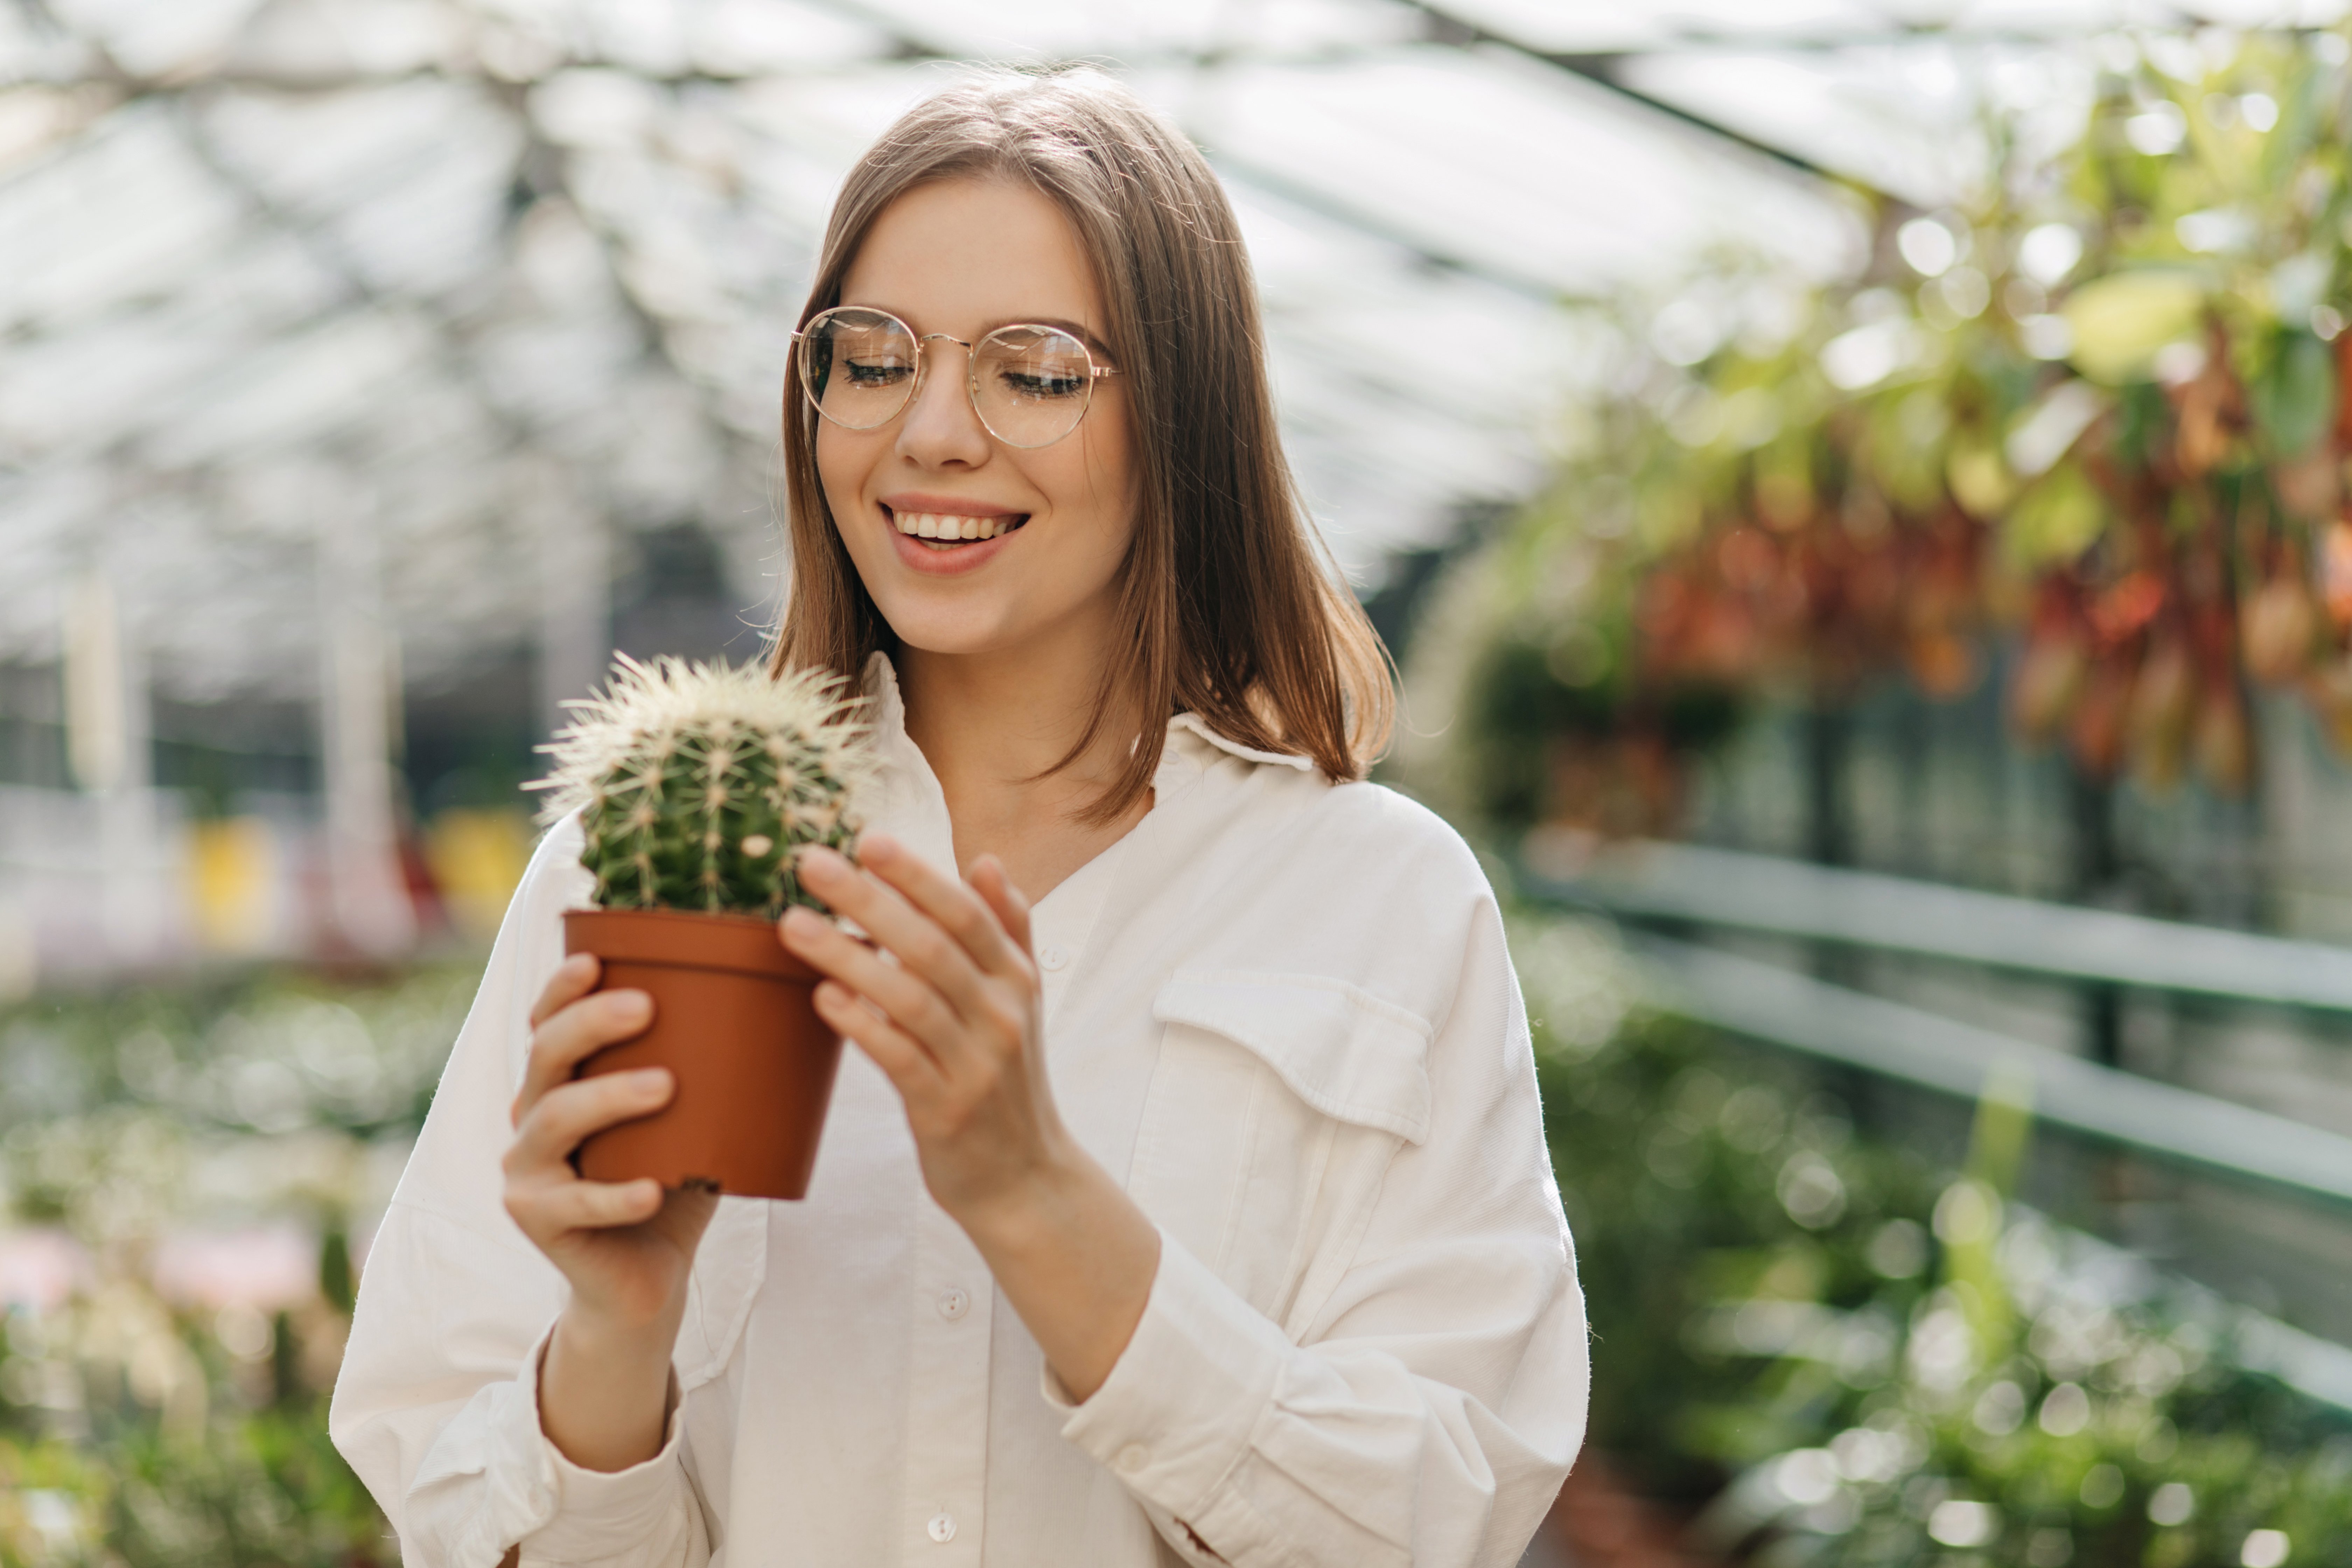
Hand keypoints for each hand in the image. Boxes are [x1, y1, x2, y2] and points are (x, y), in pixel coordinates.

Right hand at [504, 954, 717, 1468]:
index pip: (547, 1020)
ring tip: (664, 1086)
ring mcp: (527, 1172)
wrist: (646, 1278)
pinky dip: (615, 1196)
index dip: (563, 988)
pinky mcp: (538, 1223)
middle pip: (545, 1057)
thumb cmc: (672, 1179)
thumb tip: (795, 995)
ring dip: (608, 1098)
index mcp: (560, 1081)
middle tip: (644, 1005)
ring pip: (554, 1122)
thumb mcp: (689, 1117)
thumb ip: (713, 1068)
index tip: (596, 958)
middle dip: (589, 1025)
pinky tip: (652, 1188)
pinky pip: (576, 1205)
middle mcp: (531, 1117)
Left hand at [781, 835, 1061, 1221]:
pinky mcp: (945, 1110)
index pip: (965, 912)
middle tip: (810, 863)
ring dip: (847, 956)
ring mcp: (975, 1064)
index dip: (916, 874)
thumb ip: (1007, 927)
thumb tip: (984, 860)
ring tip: (791, 925)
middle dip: (869, 899)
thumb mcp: (1022, 999)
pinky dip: (861, 1023)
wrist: (1027, 1178)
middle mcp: (1001, 1014)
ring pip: (908, 997)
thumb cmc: (1008, 1078)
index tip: (867, 838)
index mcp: (1016, 978)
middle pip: (931, 945)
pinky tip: (824, 997)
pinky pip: (898, 1058)